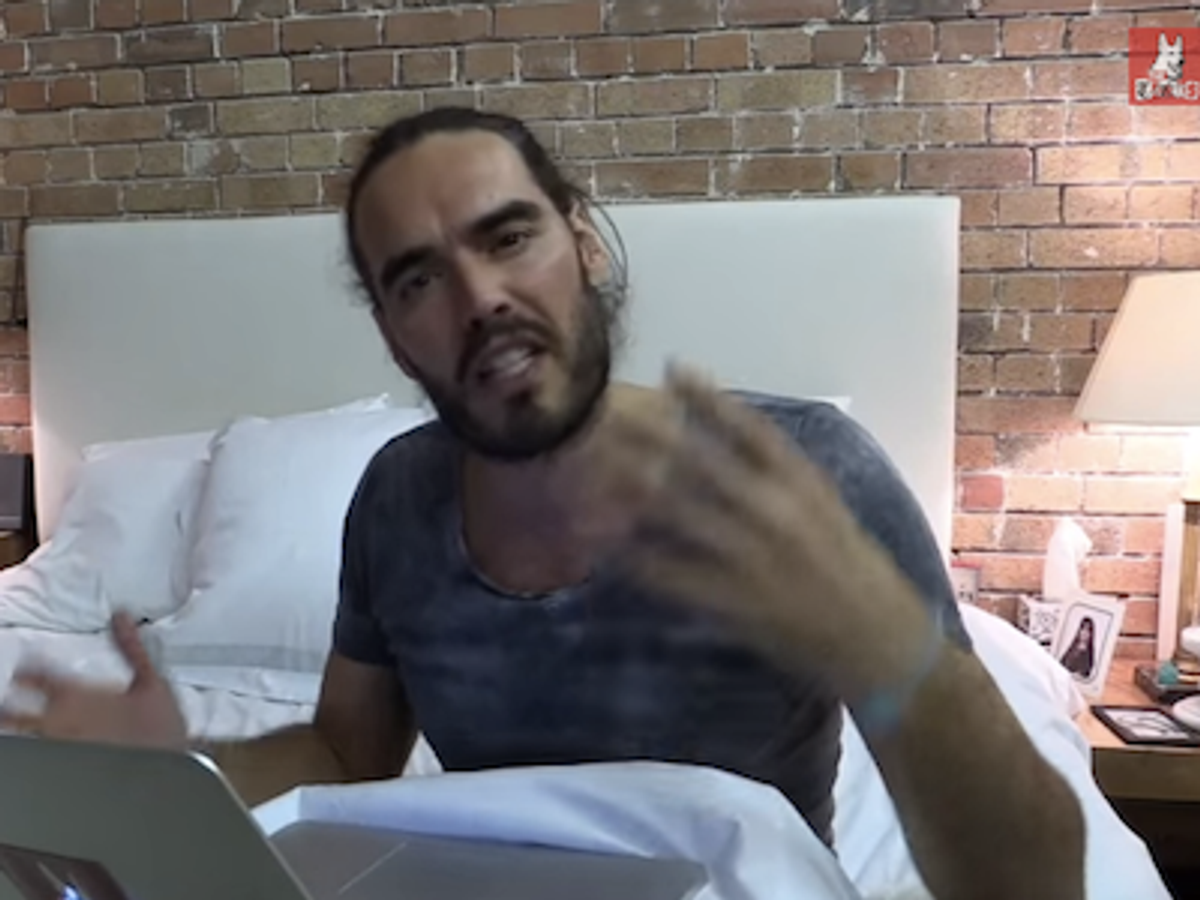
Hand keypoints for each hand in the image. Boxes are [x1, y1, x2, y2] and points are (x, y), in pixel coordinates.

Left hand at [0, 612, 187, 750]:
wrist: (166, 768)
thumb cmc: (160, 724)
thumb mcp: (151, 680)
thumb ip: (131, 647)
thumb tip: (120, 617)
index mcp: (81, 696)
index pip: (43, 677)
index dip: (28, 668)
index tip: (23, 664)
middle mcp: (65, 721)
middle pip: (21, 713)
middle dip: (7, 707)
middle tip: (1, 702)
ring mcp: (64, 746)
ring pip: (28, 736)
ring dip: (17, 727)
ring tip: (8, 723)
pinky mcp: (70, 764)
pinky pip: (43, 753)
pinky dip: (35, 746)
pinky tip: (35, 746)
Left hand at [600, 366, 935, 699]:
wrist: (879, 641)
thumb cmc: (852, 567)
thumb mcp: (826, 507)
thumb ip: (782, 474)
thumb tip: (732, 437)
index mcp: (802, 484)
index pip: (750, 428)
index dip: (710, 397)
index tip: (674, 369)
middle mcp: (775, 512)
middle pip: (701, 462)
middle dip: (651, 436)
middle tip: (608, 414)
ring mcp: (752, 557)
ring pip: (678, 513)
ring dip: (632, 492)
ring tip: (593, 471)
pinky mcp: (734, 602)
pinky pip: (672, 575)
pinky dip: (637, 559)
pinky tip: (608, 546)